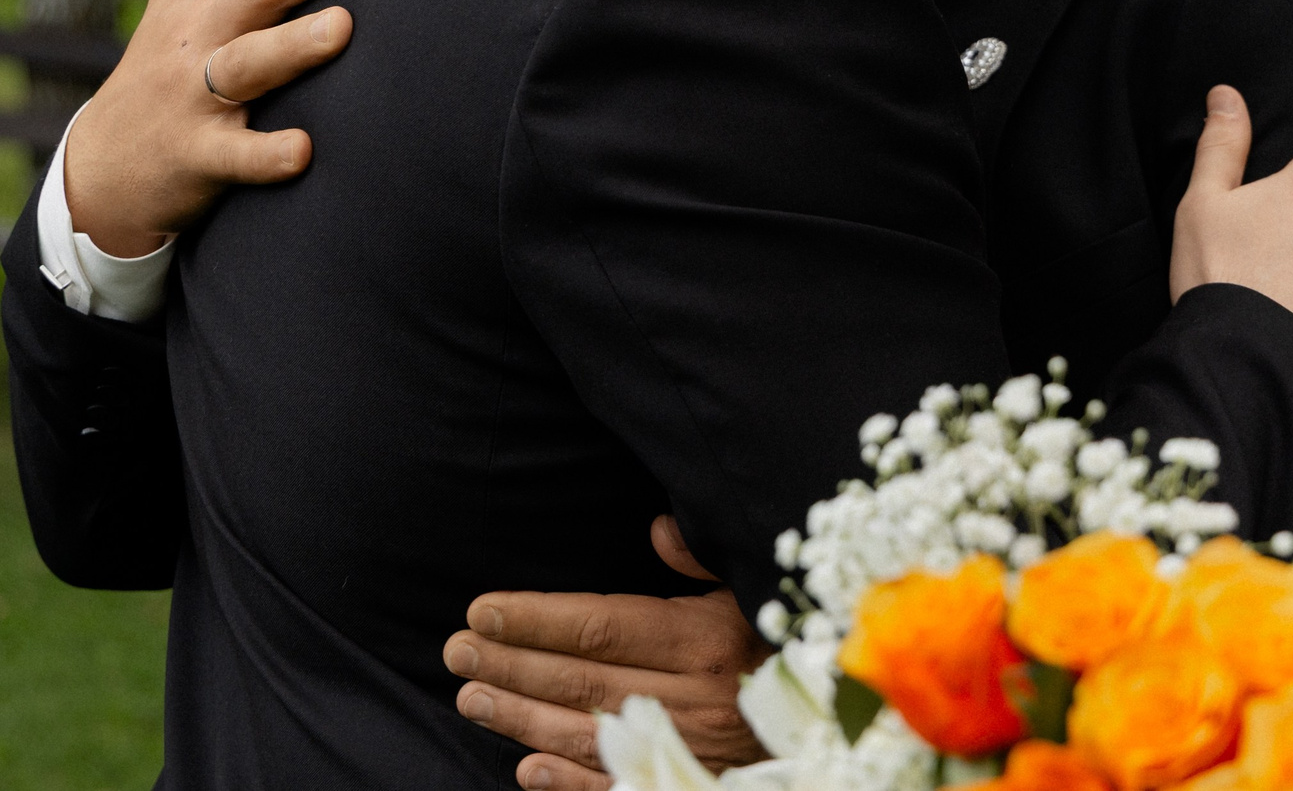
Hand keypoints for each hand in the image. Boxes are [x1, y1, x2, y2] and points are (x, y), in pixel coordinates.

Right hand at [62, 0, 384, 258]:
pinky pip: (234, 156)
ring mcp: (197, 95)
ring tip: (343, 28)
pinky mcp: (196, 156)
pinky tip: (303, 152)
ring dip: (291, 46)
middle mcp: (202, 33)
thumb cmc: (158, 67)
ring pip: (246, 64)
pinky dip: (265, 155)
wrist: (102, 169)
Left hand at [444, 517, 769, 790]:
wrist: (837, 717)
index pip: (601, 626)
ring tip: (470, 699)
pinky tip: (525, 769)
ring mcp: (690, 749)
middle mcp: (694, 696)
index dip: (536, 619)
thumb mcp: (754, 588)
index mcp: (706, 639)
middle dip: (511, 665)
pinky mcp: (691, 787)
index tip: (481, 611)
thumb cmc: (786, 642)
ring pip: (587, 733)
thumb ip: (704, 558)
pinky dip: (568, 783)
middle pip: (582, 680)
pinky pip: (618, 788)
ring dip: (521, 718)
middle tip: (455, 653)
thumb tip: (658, 527)